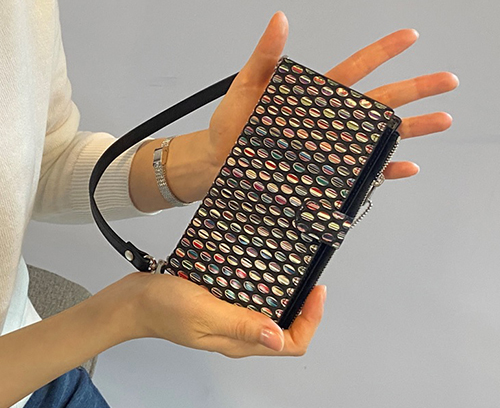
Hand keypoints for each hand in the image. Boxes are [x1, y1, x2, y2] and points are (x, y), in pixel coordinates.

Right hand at [119, 272, 325, 357]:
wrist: (135, 299)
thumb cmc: (163, 308)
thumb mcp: (206, 314)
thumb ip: (242, 325)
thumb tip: (277, 336)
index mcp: (238, 342)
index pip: (289, 342)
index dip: (310, 320)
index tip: (317, 291)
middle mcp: (238, 333)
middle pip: (284, 328)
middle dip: (303, 307)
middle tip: (311, 281)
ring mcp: (229, 318)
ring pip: (269, 312)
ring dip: (285, 295)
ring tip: (294, 274)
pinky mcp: (221, 303)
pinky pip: (250, 298)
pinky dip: (263, 286)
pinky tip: (262, 269)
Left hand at [207, 11, 458, 178]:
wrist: (220, 162)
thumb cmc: (231, 124)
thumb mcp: (247, 85)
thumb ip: (266, 55)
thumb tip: (279, 18)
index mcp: (314, 95)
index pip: (356, 69)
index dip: (383, 52)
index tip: (410, 36)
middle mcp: (330, 119)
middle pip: (380, 101)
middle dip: (415, 89)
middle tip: (448, 80)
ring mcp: (332, 146)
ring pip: (379, 135)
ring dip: (412, 128)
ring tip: (443, 119)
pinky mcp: (327, 173)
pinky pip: (362, 171)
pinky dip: (385, 169)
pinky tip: (407, 165)